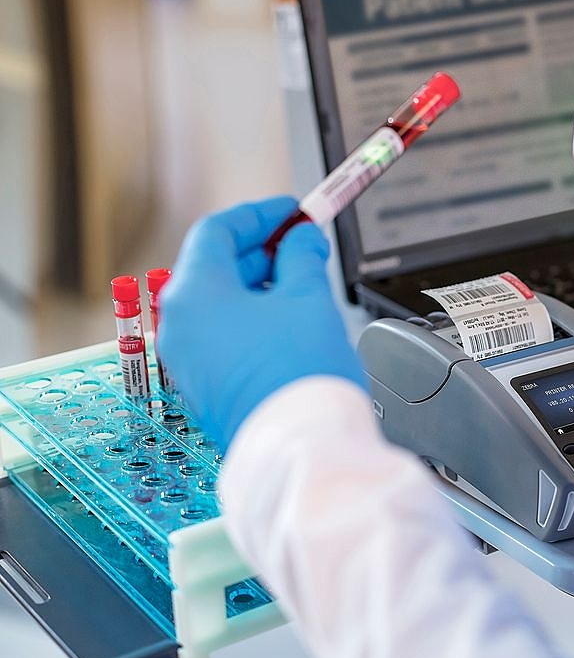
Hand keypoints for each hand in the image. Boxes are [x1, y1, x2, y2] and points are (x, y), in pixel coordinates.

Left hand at [159, 196, 364, 452]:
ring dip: (260, 287)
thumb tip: (301, 240)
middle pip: (215, 268)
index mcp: (194, 295)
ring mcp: (188, 361)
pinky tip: (290, 323)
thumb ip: (302, 256)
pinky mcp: (206, 387)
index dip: (260, 216)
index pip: (217, 232)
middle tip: (303, 245)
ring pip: (220, 305)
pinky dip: (253, 320)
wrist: (300, 445)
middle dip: (263, 252)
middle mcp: (180, 326)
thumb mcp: (308, 297)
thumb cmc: (300, 373)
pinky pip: (224, 338)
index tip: (292, 212)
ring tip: (304, 286)